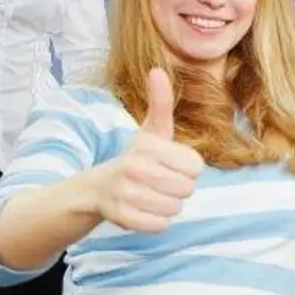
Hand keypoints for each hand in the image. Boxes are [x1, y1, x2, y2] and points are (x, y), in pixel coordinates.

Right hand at [88, 69, 204, 232]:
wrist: (98, 188)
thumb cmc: (138, 157)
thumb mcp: (152, 131)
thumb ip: (160, 102)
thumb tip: (157, 70)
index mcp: (148, 146)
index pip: (196, 167)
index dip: (188, 169)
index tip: (171, 165)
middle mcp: (134, 168)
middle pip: (187, 189)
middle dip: (179, 189)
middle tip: (160, 182)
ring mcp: (125, 193)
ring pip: (174, 208)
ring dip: (168, 205)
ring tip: (151, 195)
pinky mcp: (120, 217)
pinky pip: (159, 225)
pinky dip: (156, 221)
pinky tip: (143, 209)